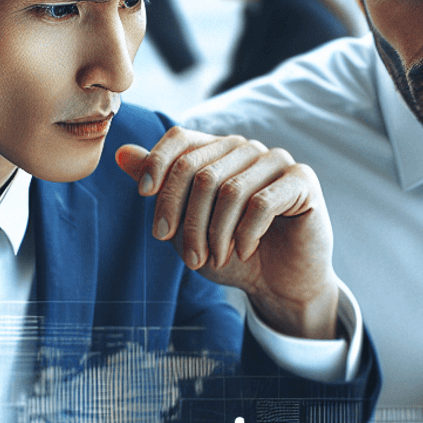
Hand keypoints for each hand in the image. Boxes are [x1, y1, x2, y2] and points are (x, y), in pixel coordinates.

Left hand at [116, 130, 338, 338]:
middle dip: (185, 219)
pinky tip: (243, 251)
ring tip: (214, 260)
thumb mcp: (187, 225)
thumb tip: (121, 152)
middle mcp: (245, 148)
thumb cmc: (230, 252)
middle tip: (187, 257)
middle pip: (199, 171)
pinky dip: (245, 233)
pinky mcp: (302, 180)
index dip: (157, 163)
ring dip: (215, 234)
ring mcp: (275, 160)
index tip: (143, 195)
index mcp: (215, 152)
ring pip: (229, 189)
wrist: (278, 284)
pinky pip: (261, 202)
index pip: (180, 138)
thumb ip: (160, 190)